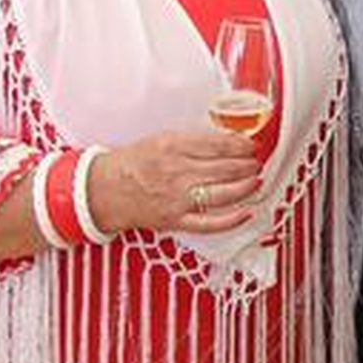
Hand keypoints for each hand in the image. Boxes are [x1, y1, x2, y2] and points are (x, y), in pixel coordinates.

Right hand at [88, 130, 262, 235]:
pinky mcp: (176, 220)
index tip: (251, 145)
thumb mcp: (162, 139)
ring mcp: (178, 198)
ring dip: (246, 186)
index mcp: (174, 146)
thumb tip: (227, 141)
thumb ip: (192, 141)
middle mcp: (178, 171)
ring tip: (256, 180)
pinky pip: (210, 223)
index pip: (218, 144)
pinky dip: (232, 219)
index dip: (241, 145)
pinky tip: (248, 211)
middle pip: (225, 168)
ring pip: (223, 193)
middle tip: (257, 162)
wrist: (105, 189)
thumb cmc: (134, 162)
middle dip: (248, 165)